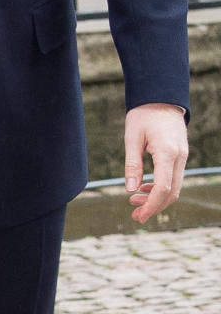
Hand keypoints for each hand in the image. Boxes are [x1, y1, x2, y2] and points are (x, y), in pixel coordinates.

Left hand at [124, 103, 187, 223]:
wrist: (160, 98)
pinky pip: (173, 178)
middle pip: (171, 192)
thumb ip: (132, 164)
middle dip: (154, 207)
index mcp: (167, 152)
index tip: (138, 215)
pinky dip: (160, 187)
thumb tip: (130, 190)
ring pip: (174, 187)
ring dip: (156, 198)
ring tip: (135, 202)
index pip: (163, 188)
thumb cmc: (143, 114)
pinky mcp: (180, 156)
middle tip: (135, 215)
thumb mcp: (132, 137)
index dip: (151, 205)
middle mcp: (179, 157)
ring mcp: (182, 157)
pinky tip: (144, 188)